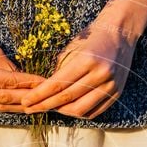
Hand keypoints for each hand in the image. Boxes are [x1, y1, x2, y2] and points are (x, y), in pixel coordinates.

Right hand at [0, 14, 44, 112]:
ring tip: (36, 106)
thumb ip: (8, 67)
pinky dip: (5, 105)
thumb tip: (27, 82)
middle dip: (25, 99)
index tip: (45, 83)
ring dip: (17, 107)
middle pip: (2, 99)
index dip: (27, 84)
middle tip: (45, 98)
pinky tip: (19, 105)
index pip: (7, 83)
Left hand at [20, 6, 138, 119]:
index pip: (57, 84)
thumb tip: (44, 93)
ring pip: (80, 109)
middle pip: (67, 99)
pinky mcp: (117, 94)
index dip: (39, 96)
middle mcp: (101, 74)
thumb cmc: (91, 38)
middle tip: (30, 109)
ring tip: (49, 108)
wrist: (120, 33)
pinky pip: (94, 112)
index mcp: (87, 59)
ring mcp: (111, 86)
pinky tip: (67, 110)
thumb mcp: (71, 49)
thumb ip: (59, 71)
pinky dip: (78, 113)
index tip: (26, 101)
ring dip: (61, 112)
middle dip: (45, 106)